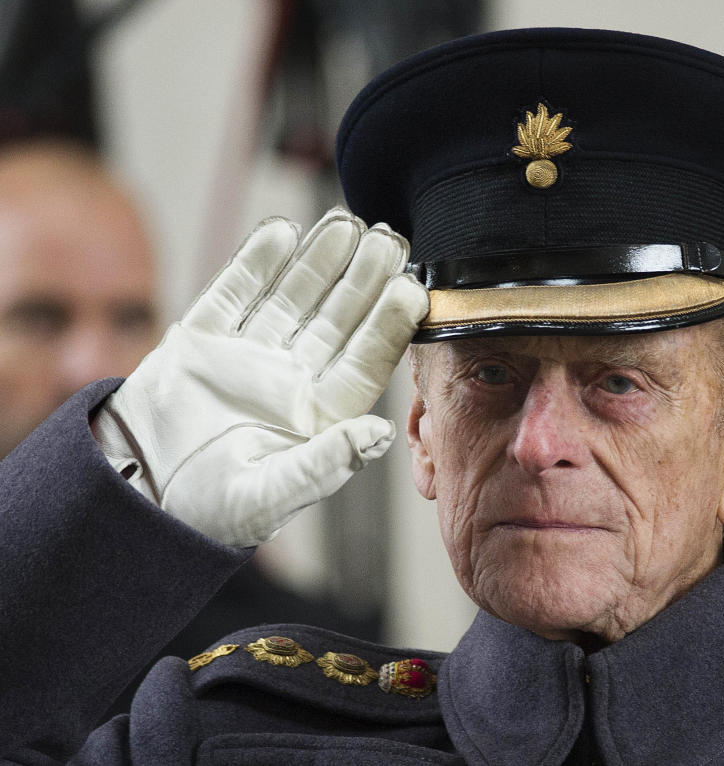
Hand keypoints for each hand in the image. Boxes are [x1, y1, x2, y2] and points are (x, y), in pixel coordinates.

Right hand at [96, 208, 428, 545]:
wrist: (133, 495)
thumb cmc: (208, 510)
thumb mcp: (269, 495)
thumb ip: (325, 464)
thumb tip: (380, 434)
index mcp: (320, 415)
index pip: (365, 362)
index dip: (387, 325)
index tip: (410, 289)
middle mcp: (293, 379)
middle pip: (337, 319)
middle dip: (362, 278)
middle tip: (388, 238)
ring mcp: (250, 354)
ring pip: (292, 297)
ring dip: (319, 260)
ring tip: (346, 224)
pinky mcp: (203, 339)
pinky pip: (234, 292)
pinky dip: (256, 262)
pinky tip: (283, 231)